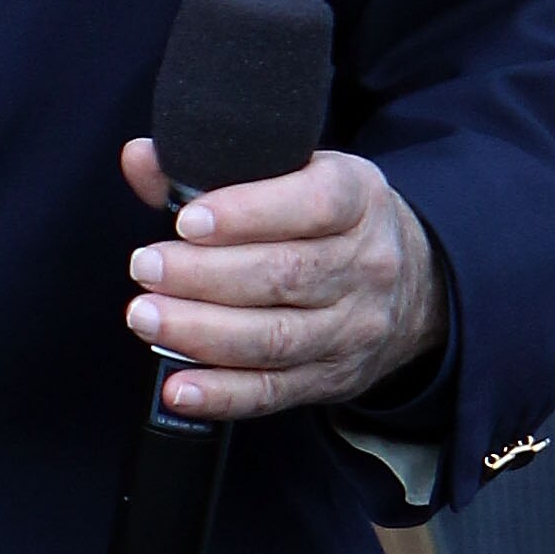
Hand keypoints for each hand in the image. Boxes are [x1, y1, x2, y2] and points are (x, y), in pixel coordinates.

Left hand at [121, 139, 443, 419]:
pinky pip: (273, 392)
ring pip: (275, 337)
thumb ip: (213, 167)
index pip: (314, 204)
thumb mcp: (294, 174)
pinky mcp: (331, 377)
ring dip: (201, 333)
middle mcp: (364, 265)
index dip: (247, 214)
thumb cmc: (326, 220)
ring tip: (146, 318)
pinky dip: (221, 394)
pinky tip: (178, 388)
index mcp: (358, 199)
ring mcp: (351, 327)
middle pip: (285, 275)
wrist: (414, 284)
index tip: (188, 221)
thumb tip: (140, 158)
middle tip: (146, 268)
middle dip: (204, 275)